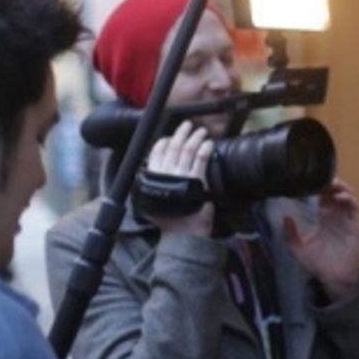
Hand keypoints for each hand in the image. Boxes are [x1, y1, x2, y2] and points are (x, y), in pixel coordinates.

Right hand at [145, 121, 214, 237]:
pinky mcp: (198, 182)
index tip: (171, 137)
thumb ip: (151, 186)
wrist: (183, 234)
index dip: (165, 142)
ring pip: (188, 151)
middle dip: (181, 133)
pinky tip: (209, 143)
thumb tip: (148, 171)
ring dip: (195, 137)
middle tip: (187, 125)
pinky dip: (205, 149)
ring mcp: (182, 177)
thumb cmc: (169, 219)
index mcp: (153, 178)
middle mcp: (166, 175)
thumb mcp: (151, 202)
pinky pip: (201, 160)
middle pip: (173, 147)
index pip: (157, 153)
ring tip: (201, 131)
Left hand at [283, 178, 358, 299]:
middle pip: (335, 191)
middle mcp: (335, 215)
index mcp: (323, 217)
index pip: (323, 195)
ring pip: (346, 195)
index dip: (318, 185)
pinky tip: (338, 198)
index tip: (308, 179)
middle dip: (329, 181)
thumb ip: (290, 234)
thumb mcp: (298, 248)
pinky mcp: (354, 224)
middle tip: (320, 176)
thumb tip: (285, 217)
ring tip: (331, 183)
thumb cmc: (317, 263)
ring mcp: (346, 218)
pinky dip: (348, 199)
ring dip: (340, 187)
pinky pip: (354, 207)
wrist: (333, 277)